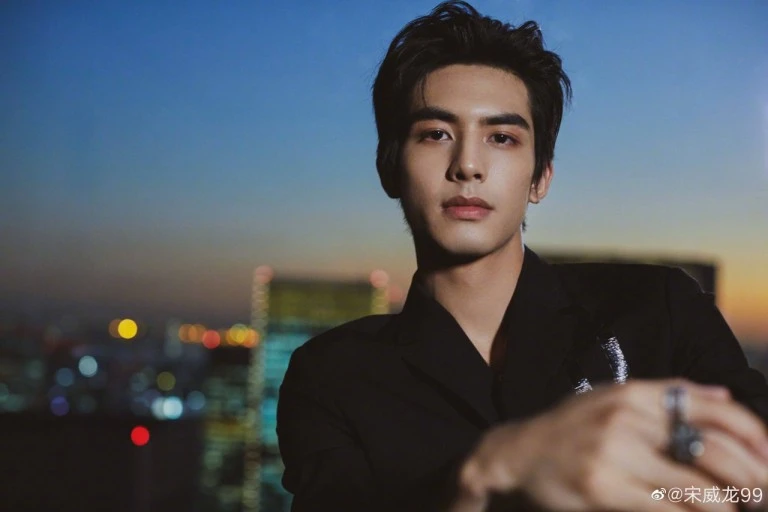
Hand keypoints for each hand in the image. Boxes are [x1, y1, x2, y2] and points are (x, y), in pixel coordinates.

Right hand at [451, 379, 767, 511]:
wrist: (517, 454)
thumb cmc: (571, 428)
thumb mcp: (614, 399)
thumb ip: (668, 395)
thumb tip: (723, 396)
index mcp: (635, 394)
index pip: (713, 409)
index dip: (754, 436)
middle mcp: (628, 418)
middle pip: (714, 450)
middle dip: (754, 479)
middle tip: (766, 494)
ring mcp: (615, 453)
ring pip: (697, 487)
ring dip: (730, 505)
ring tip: (741, 509)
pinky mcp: (604, 487)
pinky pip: (669, 508)